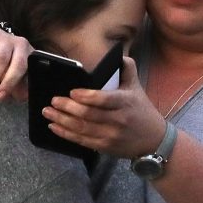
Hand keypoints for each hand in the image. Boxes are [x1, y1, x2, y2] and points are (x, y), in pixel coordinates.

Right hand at [0, 26, 31, 101]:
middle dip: (7, 84)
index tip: (10, 98)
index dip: (21, 87)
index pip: (30, 72)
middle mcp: (21, 45)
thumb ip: (17, 86)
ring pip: (1, 60)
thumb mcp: (11, 72)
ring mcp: (6, 38)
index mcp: (30, 55)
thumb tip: (21, 97)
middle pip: (18, 65)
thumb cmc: (2, 60)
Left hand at [44, 57, 166, 157]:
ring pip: (82, 128)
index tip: (72, 92)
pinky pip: (82, 140)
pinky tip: (54, 126)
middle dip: (67, 108)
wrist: (154, 140)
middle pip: (88, 115)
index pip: (104, 100)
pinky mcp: (105, 147)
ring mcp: (110, 136)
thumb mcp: (137, 87)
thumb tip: (118, 55)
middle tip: (53, 101)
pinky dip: (66, 134)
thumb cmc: (142, 110)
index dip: (86, 96)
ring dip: (62, 120)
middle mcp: (118, 120)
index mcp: (125, 102)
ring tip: (48, 112)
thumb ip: (127, 68)